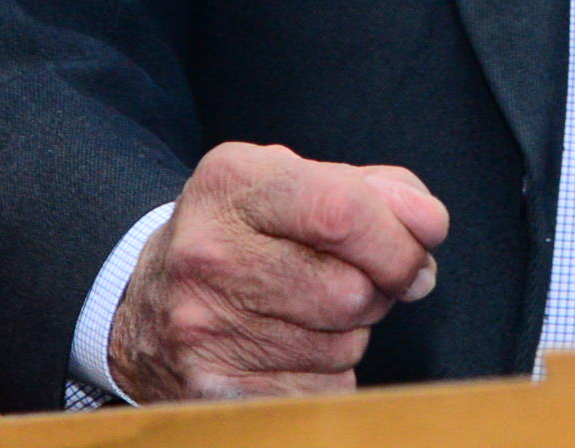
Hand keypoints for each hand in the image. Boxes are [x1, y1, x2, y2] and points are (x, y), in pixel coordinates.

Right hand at [108, 143, 448, 401]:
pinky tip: (285, 348)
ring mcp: (203, 328)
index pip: (343, 211)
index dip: (399, 237)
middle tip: (357, 277)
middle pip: (352, 288)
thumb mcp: (296, 184)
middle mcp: (208, 254)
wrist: (144, 308)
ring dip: (350, 332)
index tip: (422, 242)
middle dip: (380, 287)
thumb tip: (429, 227)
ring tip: (306, 309)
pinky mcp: (212, 391)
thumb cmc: (246, 234)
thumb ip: (378, 191)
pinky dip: (325, 374)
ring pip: (343, 345)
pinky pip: (321, 391)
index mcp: (232, 183)